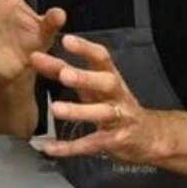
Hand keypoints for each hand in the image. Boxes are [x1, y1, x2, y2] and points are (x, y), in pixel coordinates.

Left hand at [31, 35, 166, 163]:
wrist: (150, 137)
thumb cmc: (114, 105)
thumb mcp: (94, 87)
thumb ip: (66, 72)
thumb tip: (36, 58)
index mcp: (110, 78)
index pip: (101, 58)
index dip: (86, 48)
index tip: (66, 40)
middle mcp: (117, 96)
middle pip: (106, 82)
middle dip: (86, 78)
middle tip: (64, 74)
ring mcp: (118, 119)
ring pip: (101, 113)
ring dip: (79, 111)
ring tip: (56, 109)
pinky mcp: (114, 142)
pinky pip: (90, 144)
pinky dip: (69, 147)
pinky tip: (50, 147)